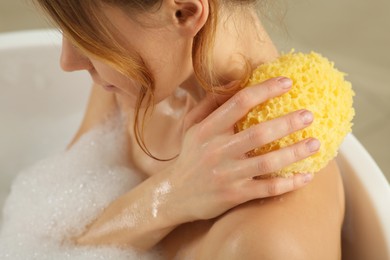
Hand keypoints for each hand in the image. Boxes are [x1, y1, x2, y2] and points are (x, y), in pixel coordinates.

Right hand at [74, 77, 317, 249]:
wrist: (174, 195)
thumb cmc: (188, 157)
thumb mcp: (190, 128)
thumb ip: (209, 105)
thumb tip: (234, 84)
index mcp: (207, 130)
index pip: (239, 103)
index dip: (265, 90)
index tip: (287, 82)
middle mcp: (217, 151)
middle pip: (258, 133)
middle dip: (287, 122)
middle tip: (309, 114)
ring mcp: (227, 175)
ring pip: (267, 162)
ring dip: (295, 153)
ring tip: (316, 143)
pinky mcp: (234, 195)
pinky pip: (267, 189)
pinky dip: (289, 183)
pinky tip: (306, 176)